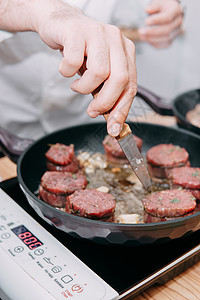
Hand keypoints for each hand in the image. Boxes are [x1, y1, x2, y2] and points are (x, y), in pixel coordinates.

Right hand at [36, 0, 136, 136]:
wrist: (59, 24)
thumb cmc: (80, 51)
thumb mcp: (98, 70)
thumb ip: (107, 89)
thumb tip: (112, 119)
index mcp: (125, 51)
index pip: (131, 85)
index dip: (122, 110)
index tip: (114, 128)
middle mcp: (116, 40)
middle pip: (120, 80)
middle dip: (105, 103)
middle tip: (92, 112)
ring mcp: (98, 33)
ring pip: (99, 72)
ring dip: (84, 88)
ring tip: (76, 85)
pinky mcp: (77, 31)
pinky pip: (73, 63)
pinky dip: (66, 72)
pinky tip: (66, 69)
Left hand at [138, 0, 183, 47]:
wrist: (168, 12)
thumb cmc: (163, 7)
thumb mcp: (159, 2)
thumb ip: (154, 6)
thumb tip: (147, 10)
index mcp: (176, 10)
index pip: (168, 17)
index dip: (157, 21)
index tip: (146, 22)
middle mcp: (178, 22)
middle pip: (167, 30)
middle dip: (152, 32)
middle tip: (141, 31)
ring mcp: (176, 32)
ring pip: (166, 39)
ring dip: (152, 39)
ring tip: (141, 36)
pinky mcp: (172, 39)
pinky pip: (164, 44)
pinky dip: (155, 44)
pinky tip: (147, 39)